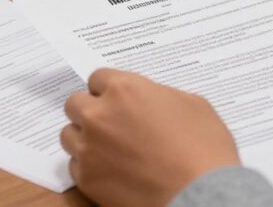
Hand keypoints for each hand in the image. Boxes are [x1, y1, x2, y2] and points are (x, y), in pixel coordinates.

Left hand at [60, 68, 238, 206]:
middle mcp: (99, 114)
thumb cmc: (204, 149)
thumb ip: (160, 95)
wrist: (200, 194)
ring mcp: (89, 148)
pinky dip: (88, 166)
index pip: (97, 78)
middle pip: (75, 104)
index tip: (116, 100)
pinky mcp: (87, 179)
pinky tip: (110, 171)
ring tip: (107, 148)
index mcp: (124, 89)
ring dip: (84, 137)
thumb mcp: (191, 104)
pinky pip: (74, 166)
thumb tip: (151, 101)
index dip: (108, 89)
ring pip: (68, 134)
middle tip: (111, 123)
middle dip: (91, 110)